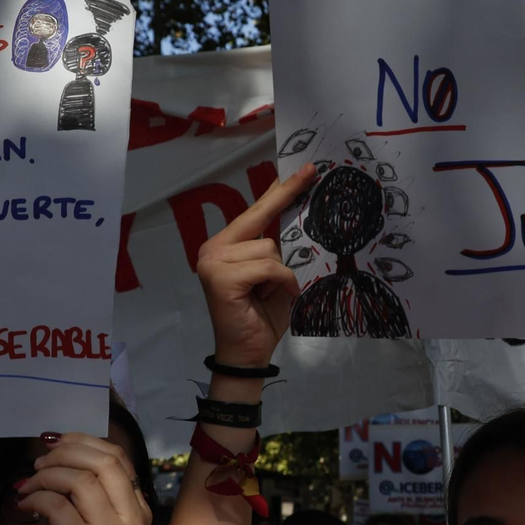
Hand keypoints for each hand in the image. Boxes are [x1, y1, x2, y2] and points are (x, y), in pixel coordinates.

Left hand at [11, 434, 152, 524]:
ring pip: (81, 480)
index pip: (119, 459)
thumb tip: (60, 442)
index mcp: (138, 513)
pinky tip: (23, 505)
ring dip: (46, 475)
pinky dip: (35, 497)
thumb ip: (80, 484)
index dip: (84, 442)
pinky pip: (57, 504)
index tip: (55, 443)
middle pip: (106, 463)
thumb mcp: (78, 517)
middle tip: (39, 462)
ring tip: (28, 485)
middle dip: (66, 453)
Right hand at [195, 163, 317, 366]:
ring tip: (270, 292)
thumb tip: (302, 220)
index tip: (301, 170)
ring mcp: (212, 261)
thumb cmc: (262, 317)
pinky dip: (281, 282)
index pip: (254, 212)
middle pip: (259, 218)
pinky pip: (268, 266)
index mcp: (224, 246)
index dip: (278, 191)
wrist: (248, 354)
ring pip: (268, 247)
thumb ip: (278, 250)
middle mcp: (212, 248)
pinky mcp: (220, 276)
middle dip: (286, 196)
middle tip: (311, 171)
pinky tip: (276, 296)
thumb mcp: (275, 276)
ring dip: (281, 272)